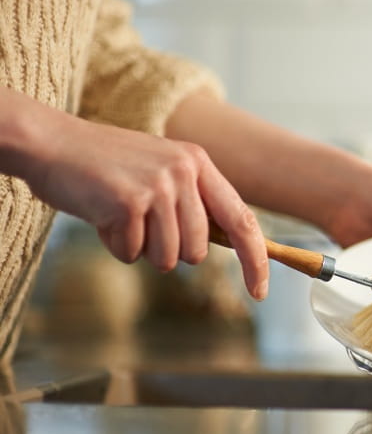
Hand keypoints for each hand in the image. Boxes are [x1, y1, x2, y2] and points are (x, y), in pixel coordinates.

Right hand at [9, 99, 269, 299]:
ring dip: (140, 249)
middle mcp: (186, 171)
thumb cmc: (106, 166)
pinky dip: (115, 245)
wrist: (50, 142)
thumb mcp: (161, 172)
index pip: (242, 220)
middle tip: (140, 222)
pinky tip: (102, 216)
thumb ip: (192, 203)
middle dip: (169, 251)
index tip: (260, 291)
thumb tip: (221, 246)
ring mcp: (159, 185)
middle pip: (198, 251)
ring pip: (167, 258)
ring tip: (120, 216)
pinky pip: (132, 254)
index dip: (255, 260)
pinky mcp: (130, 201)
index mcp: (199, 164)